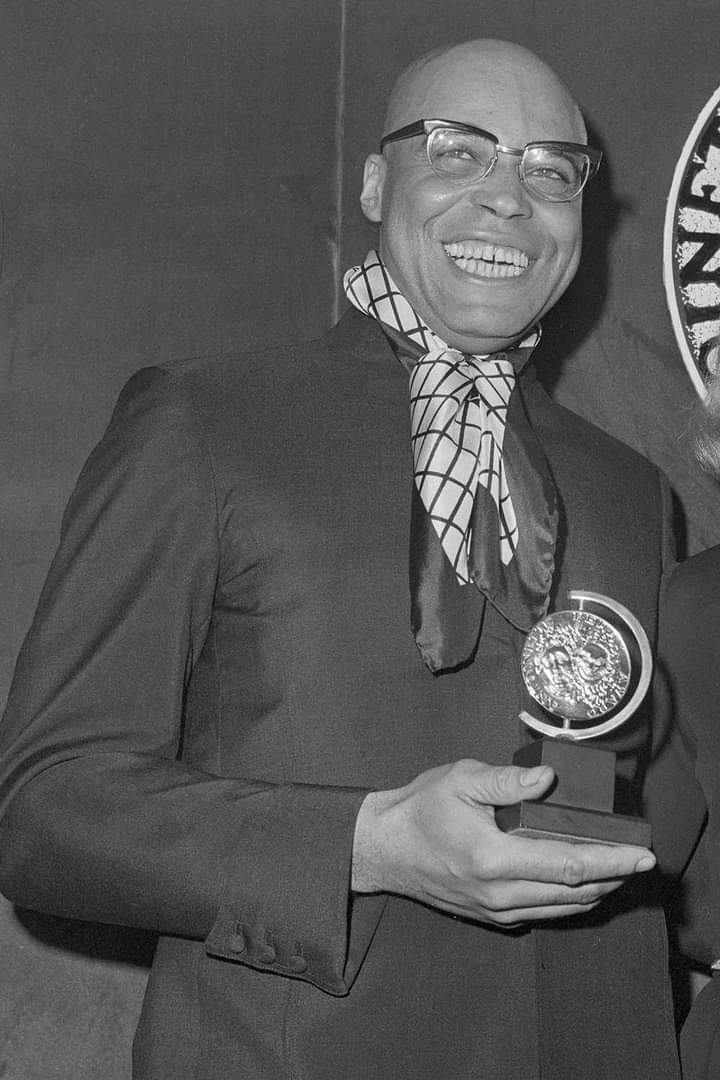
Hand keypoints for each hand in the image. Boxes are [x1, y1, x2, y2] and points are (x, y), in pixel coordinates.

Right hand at [351, 759, 654, 926]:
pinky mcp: (492, 917)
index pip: (568, 865)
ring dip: (598, 890)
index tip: (644, 856)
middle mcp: (499, 894)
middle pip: (575, 892)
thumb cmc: (421, 808)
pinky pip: (544, 912)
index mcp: (493, 859)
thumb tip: (549, 780)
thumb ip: (506, 781)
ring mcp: (496, 911)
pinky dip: (571, 899)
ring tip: (621, 871)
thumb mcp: (460, 779)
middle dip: (615, 876)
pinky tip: (583, 883)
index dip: (612, 861)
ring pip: (563, 908)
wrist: (384, 848)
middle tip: (641, 859)